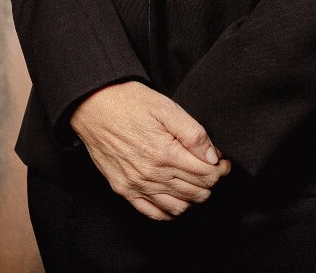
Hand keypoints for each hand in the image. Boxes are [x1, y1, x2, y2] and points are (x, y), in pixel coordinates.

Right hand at [68, 81, 229, 219]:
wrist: (91, 105)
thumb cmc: (128, 102)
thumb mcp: (165, 107)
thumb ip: (193, 133)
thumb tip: (214, 157)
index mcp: (166, 153)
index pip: (207, 175)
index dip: (221, 170)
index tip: (223, 163)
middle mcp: (152, 174)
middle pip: (197, 192)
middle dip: (210, 183)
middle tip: (211, 169)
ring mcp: (137, 185)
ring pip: (179, 207)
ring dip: (193, 198)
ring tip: (194, 182)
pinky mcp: (123, 189)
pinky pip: (153, 212)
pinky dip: (170, 211)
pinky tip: (175, 199)